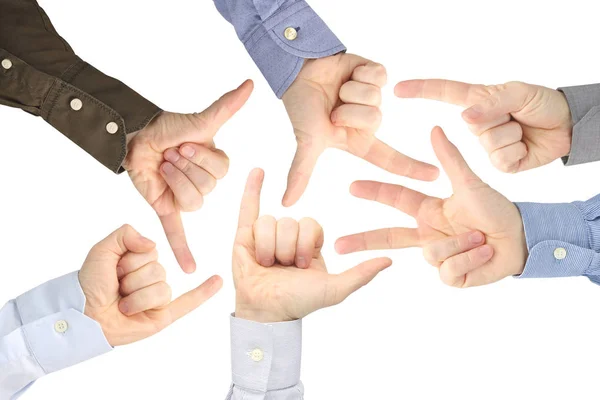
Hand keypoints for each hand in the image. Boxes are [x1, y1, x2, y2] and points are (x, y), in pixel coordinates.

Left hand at [79, 224, 221, 345]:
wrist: (84, 315)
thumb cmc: (90, 284)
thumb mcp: (102, 250)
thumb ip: (125, 234)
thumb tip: (153, 245)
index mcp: (141, 260)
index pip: (151, 252)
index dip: (129, 261)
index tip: (113, 270)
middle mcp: (151, 277)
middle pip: (157, 270)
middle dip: (132, 280)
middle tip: (116, 289)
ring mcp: (158, 297)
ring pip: (162, 289)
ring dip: (137, 299)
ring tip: (123, 305)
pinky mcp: (163, 315)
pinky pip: (188, 303)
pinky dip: (204, 292)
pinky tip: (217, 281)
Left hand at [123, 80, 253, 272]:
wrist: (135, 136)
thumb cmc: (168, 127)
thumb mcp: (200, 121)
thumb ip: (227, 107)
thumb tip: (250, 84)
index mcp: (217, 166)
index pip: (221, 172)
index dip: (200, 158)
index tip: (184, 144)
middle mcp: (205, 184)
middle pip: (206, 188)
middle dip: (184, 167)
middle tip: (171, 154)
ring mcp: (186, 197)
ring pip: (192, 202)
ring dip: (174, 180)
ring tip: (163, 166)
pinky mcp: (166, 207)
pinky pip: (178, 232)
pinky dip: (183, 250)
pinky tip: (190, 268)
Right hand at [232, 168, 391, 322]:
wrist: (267, 311)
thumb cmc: (300, 301)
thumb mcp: (335, 288)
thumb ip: (361, 274)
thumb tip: (390, 260)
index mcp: (310, 243)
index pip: (310, 223)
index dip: (306, 242)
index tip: (302, 265)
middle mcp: (289, 235)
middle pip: (289, 221)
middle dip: (286, 247)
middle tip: (283, 267)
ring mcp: (266, 233)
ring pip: (268, 221)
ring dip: (268, 247)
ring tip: (266, 264)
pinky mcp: (244, 235)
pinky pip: (249, 206)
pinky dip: (253, 188)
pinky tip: (258, 170)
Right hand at [281, 54, 438, 205]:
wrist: (298, 71)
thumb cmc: (302, 108)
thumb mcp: (307, 142)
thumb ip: (301, 172)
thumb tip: (287, 204)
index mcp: (358, 141)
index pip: (389, 158)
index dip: (411, 168)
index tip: (435, 176)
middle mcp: (369, 121)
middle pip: (374, 119)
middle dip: (348, 111)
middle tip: (333, 107)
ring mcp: (374, 97)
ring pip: (376, 97)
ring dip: (350, 91)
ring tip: (338, 90)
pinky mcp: (376, 74)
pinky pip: (380, 76)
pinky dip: (359, 73)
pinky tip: (349, 73)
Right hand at [335, 127, 527, 287]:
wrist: (521, 239)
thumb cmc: (496, 211)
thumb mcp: (471, 184)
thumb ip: (451, 159)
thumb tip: (435, 128)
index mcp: (429, 210)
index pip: (395, 199)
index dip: (374, 191)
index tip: (351, 186)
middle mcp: (428, 233)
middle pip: (388, 237)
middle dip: (362, 241)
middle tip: (337, 246)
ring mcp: (438, 256)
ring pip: (432, 253)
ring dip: (460, 244)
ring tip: (480, 238)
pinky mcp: (451, 276)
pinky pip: (448, 270)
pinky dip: (468, 259)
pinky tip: (482, 253)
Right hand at [395, 79, 571, 172]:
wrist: (567, 127)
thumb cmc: (542, 104)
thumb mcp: (520, 93)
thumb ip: (492, 103)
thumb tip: (464, 117)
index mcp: (478, 100)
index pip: (443, 92)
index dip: (420, 90)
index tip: (397, 89)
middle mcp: (478, 123)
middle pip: (474, 126)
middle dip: (500, 121)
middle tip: (518, 116)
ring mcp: (487, 145)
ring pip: (489, 145)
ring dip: (513, 137)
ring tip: (524, 131)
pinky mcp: (499, 163)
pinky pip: (501, 161)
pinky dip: (518, 153)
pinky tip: (525, 147)